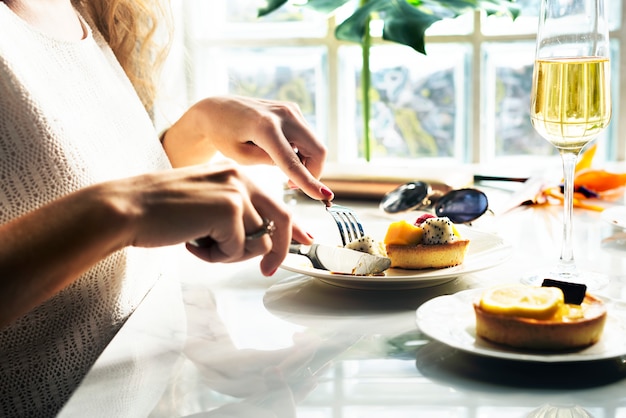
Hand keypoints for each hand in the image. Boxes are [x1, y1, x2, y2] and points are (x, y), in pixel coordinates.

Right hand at [108, 161, 311, 274]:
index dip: (291, 226)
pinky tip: (191, 243)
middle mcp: (240, 178)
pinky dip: (216, 257)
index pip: (275, 202)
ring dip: (229, 254)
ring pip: (257, 240)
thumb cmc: (158, 213)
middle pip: (280, 220)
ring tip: (198, 243)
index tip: (304, 239)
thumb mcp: (204, 208)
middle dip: (277, 251)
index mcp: (234, 174)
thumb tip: (264, 243)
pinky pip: (238, 249)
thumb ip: (235, 217)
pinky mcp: (229, 209)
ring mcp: (237, 191)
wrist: (127, 208)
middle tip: (267, 271)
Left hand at [162, 96, 333, 200]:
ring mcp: (291, 109)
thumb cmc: (224, 136)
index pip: (293, 161)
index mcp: (265, 127)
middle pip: (317, 151)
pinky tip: (283, 154)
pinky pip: (309, 137)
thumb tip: (297, 167)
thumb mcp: (241, 157)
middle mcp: (283, 115)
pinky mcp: (293, 110)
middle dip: (313, 173)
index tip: (325, 196)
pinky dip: (303, 152)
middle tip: (290, 184)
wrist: (217, 110)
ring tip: (282, 169)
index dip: (309, 182)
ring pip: (316, 145)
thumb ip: (270, 162)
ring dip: (308, 163)